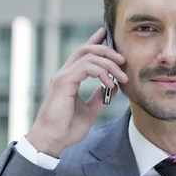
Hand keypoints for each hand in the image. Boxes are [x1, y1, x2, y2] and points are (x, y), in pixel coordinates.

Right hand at [27, 27, 128, 157]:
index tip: (106, 34)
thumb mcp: (89, 111)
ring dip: (108, 63)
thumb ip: (99, 98)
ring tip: (121, 76)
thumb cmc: (66, 129)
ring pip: (87, 55)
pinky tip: (110, 83)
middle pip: (85, 49)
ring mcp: (63, 76)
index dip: (95, 41)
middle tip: (122, 59)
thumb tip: (113, 87)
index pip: (82, 54)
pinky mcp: (63, 82)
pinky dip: (101, 72)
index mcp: (69, 78)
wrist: (52, 140)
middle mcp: (64, 74)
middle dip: (105, 49)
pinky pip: (86, 67)